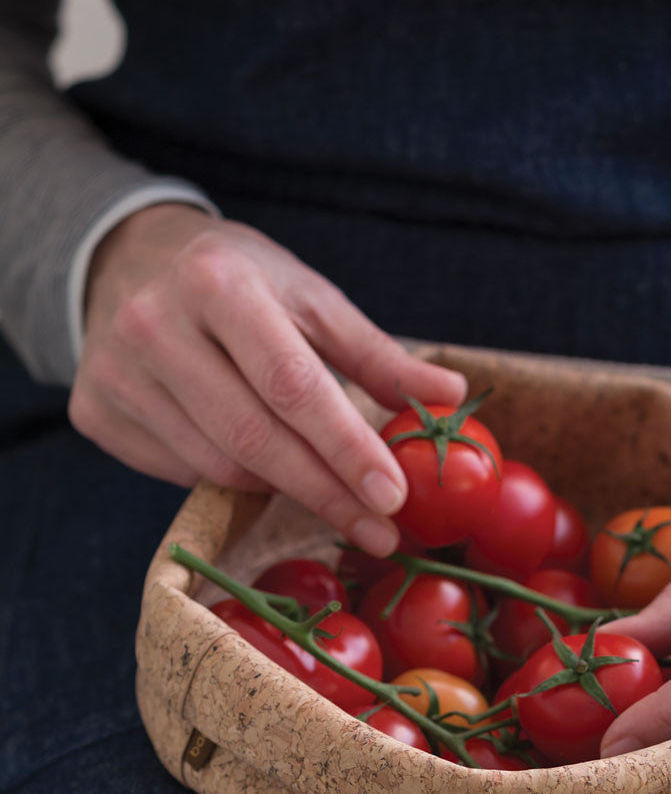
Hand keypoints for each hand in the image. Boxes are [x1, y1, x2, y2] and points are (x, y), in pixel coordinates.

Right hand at [70, 204, 465, 553]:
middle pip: (253, 439)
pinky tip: (265, 468)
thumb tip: (452, 395)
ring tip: (334, 497)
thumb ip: (379, 354)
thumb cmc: (241, 282)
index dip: (346, 449)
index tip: (393, 497)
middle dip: (327, 494)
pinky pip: (181, 473)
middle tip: (381, 531)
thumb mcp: (312, 299)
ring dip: (286, 492)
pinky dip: (235, 481)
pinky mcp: (95, 412)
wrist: (130, 261)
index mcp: (219, 285)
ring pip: (218, 466)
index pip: (293, 386)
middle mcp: (154, 327)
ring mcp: (115, 373)